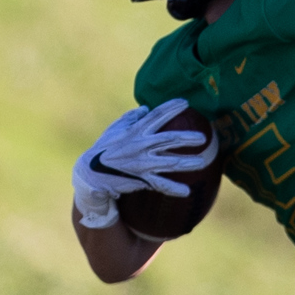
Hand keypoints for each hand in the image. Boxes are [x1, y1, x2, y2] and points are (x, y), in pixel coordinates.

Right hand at [71, 100, 216, 228]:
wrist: (91, 173)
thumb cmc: (104, 148)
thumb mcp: (114, 128)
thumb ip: (130, 117)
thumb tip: (145, 108)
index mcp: (135, 131)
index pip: (156, 116)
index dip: (171, 108)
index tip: (186, 103)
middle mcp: (140, 145)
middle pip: (168, 139)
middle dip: (186, 138)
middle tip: (203, 138)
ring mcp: (141, 163)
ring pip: (169, 163)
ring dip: (186, 163)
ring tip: (202, 162)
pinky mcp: (140, 179)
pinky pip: (160, 185)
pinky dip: (173, 189)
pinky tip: (187, 192)